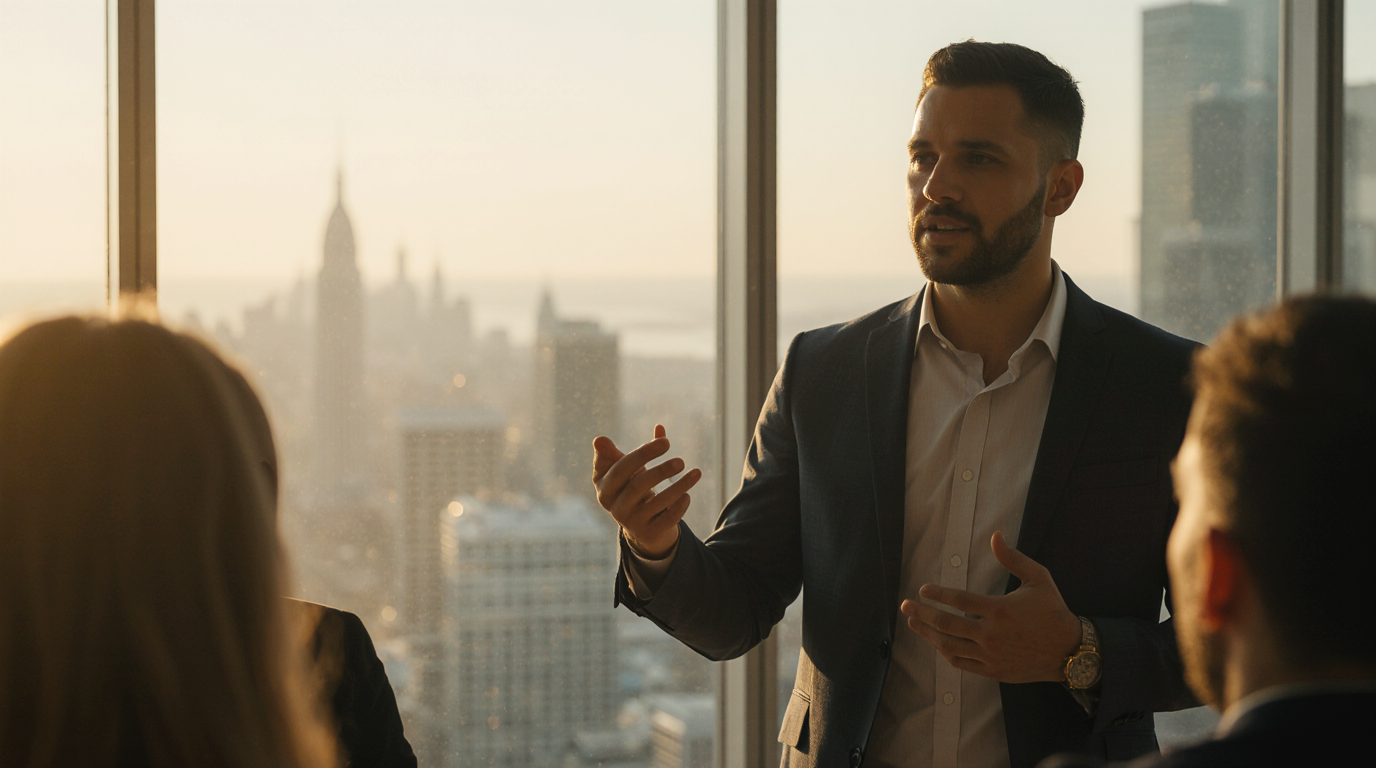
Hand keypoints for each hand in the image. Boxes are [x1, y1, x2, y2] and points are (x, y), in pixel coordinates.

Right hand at [592, 424, 700, 558]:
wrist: (638, 524)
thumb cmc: (630, 487)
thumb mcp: (623, 469)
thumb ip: (619, 452)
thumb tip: (624, 434)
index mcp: (605, 488)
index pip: (622, 468)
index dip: (644, 453)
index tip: (666, 441)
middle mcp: (615, 507)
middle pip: (638, 486)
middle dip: (662, 471)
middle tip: (681, 461)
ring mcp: (632, 522)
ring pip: (657, 503)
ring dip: (679, 486)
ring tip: (696, 473)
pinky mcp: (649, 534)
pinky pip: (666, 521)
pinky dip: (678, 508)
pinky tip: (688, 495)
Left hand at [901, 531, 1081, 683]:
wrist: (1070, 651)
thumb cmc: (1052, 611)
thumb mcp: (1038, 578)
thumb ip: (1013, 558)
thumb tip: (995, 535)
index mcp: (1000, 610)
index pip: (959, 600)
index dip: (938, 594)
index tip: (923, 589)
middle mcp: (992, 634)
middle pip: (947, 625)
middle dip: (923, 614)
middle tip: (906, 605)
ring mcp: (991, 655)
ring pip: (949, 646)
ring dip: (928, 634)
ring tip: (913, 623)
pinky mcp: (993, 670)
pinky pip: (962, 663)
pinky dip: (946, 653)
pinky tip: (937, 643)